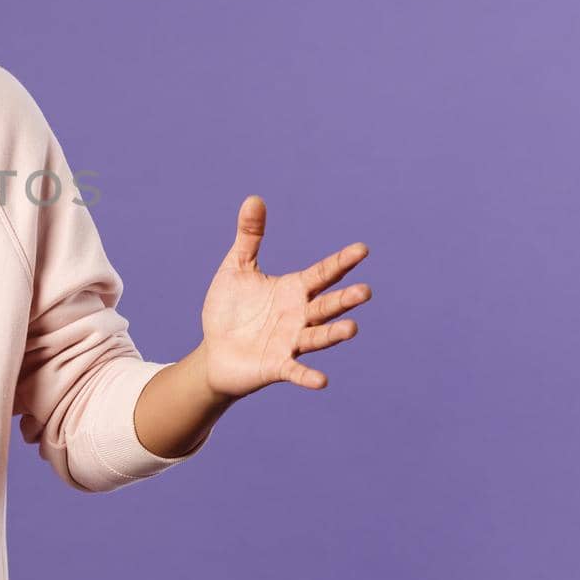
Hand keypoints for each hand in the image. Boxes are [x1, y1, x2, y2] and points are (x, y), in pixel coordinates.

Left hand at [198, 195, 371, 398]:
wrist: (214, 351)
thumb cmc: (230, 309)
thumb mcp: (237, 268)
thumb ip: (249, 237)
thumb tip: (254, 198)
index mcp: (294, 290)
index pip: (323, 273)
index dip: (341, 262)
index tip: (362, 249)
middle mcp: (300, 316)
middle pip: (327, 305)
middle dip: (345, 299)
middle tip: (365, 291)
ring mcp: (291, 342)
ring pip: (318, 337)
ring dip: (334, 334)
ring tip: (352, 328)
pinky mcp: (277, 365)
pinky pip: (295, 370)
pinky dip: (307, 375)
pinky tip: (320, 380)